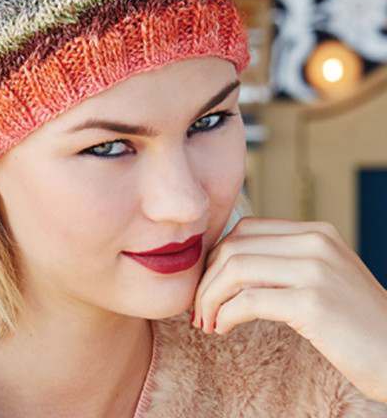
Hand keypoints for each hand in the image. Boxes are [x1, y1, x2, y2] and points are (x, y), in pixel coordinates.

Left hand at [192, 216, 386, 403]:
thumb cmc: (357, 324)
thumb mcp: (324, 276)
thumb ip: (287, 261)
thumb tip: (230, 264)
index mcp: (315, 232)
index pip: (245, 229)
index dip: (216, 256)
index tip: (206, 285)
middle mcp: (314, 242)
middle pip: (234, 245)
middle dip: (207, 278)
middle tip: (199, 309)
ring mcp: (315, 270)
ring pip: (235, 269)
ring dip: (210, 298)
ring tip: (206, 322)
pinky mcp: (312, 303)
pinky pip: (248, 300)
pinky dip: (225, 314)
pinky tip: (222, 329)